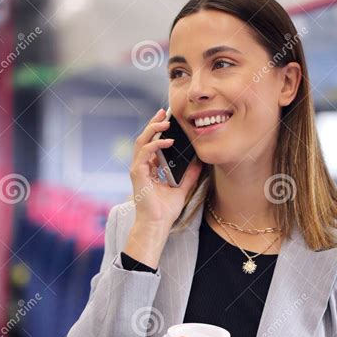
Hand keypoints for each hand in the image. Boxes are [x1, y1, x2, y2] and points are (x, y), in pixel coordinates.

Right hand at [130, 108, 202, 227]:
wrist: (157, 224)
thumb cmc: (166, 211)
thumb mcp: (182, 188)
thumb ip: (189, 175)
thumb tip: (199, 162)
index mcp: (149, 169)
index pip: (151, 144)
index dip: (158, 131)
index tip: (169, 120)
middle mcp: (141, 167)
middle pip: (144, 138)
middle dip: (154, 123)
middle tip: (164, 112)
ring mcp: (138, 169)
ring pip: (142, 141)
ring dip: (153, 129)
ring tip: (166, 121)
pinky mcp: (137, 173)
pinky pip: (145, 152)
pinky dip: (155, 144)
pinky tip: (167, 140)